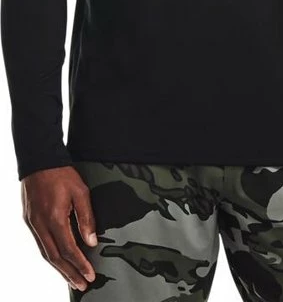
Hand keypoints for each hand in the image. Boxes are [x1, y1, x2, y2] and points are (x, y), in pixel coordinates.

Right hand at [21, 165, 97, 291]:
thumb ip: (86, 218)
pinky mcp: (30, 220)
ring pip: (46, 253)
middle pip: (56, 257)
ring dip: (59, 268)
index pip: (69, 249)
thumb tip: (91, 241)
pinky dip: (50, 256)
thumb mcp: (81, 191)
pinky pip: (40, 244)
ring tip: (71, 279)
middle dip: (70, 273)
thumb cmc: (61, 173)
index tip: (90, 275)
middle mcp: (41, 225)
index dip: (80, 264)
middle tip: (82, 285)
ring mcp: (33, 223)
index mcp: (55, 218)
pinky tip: (58, 260)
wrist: (39, 159)